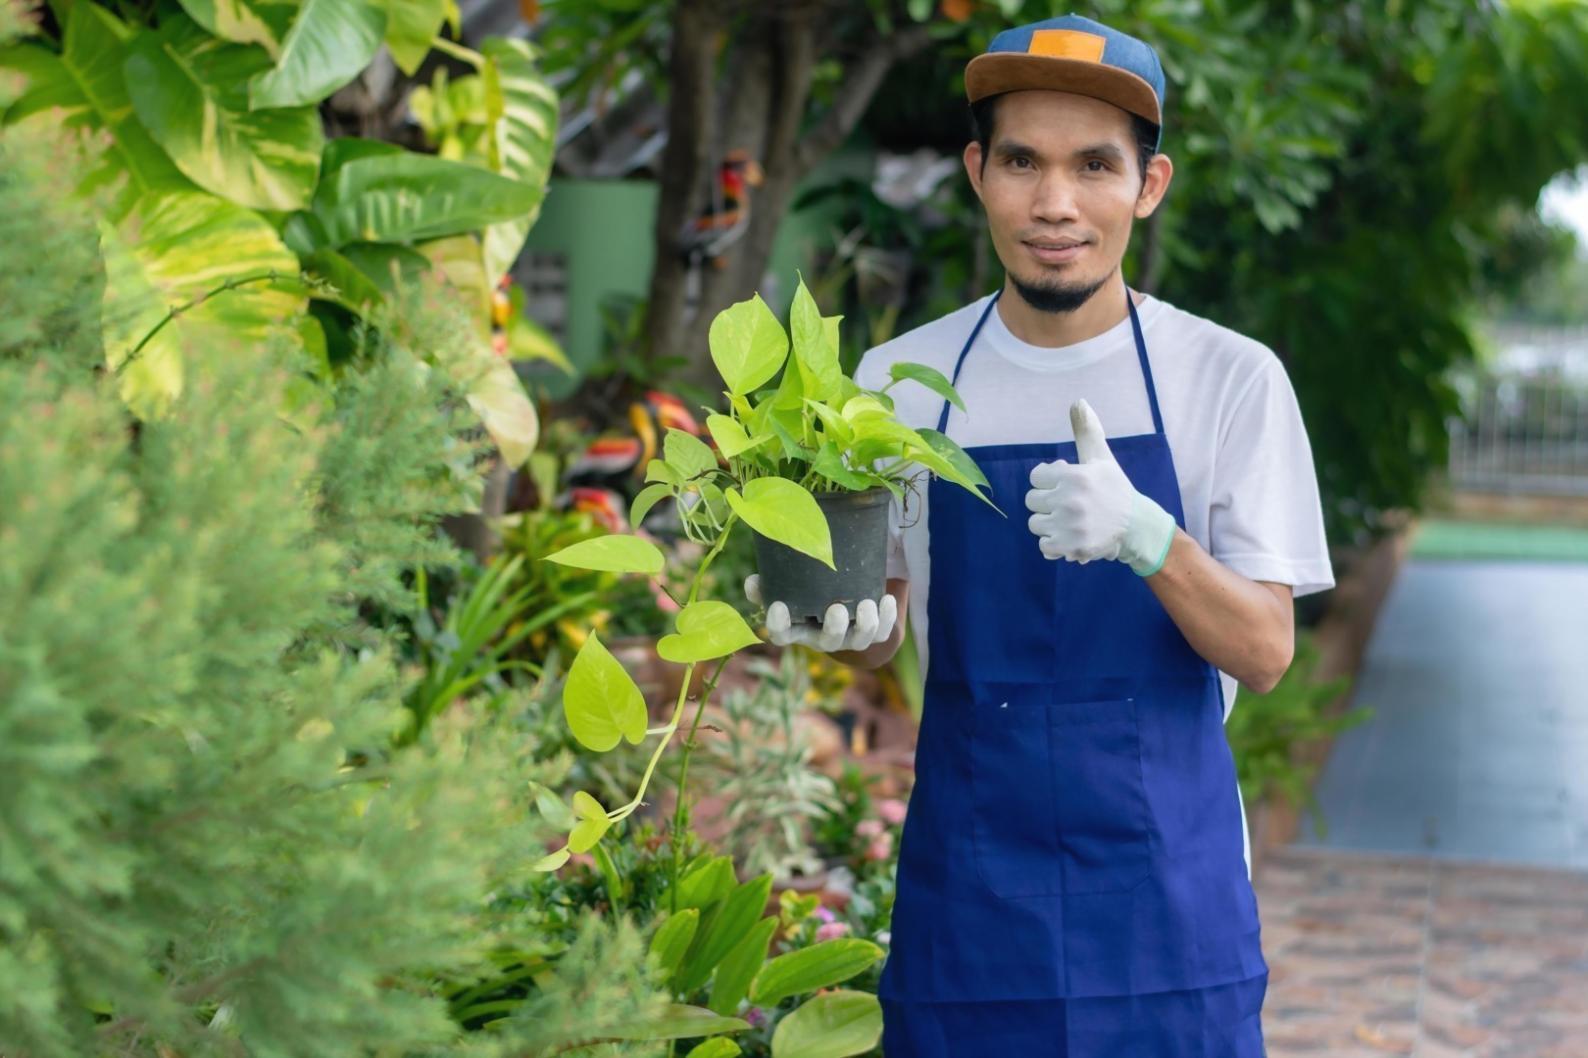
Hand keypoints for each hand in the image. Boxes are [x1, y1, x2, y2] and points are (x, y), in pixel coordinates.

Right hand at [744, 574, 897, 652]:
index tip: (778, 606)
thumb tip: (752, 581)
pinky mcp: (874, 634)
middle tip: (836, 609)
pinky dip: (887, 617)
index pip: (782, 635)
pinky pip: (883, 632)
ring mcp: (850, 638)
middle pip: (827, 644)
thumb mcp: (787, 585)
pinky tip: (885, 598)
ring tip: (867, 603)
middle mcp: (823, 638)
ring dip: (865, 624)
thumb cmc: (808, 590)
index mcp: (798, 628)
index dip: (777, 625)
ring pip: (860, 641)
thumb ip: (769, 582)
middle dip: (834, 629)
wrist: (844, 596)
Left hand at [1023, 399, 1176, 575]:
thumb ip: (1086, 431)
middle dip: (1047, 502)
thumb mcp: (1101, 458)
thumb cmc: (1115, 489)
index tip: (1066, 486)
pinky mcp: (1070, 547)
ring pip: (1035, 523)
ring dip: (1049, 524)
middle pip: (1032, 500)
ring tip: (1070, 522)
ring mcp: (1069, 525)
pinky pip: (1043, 546)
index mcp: (1074, 475)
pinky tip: (1070, 537)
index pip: (1036, 477)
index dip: (1049, 481)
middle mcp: (1069, 499)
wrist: (1137, 526)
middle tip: (1069, 505)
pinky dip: (1054, 545)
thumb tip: (1078, 401)